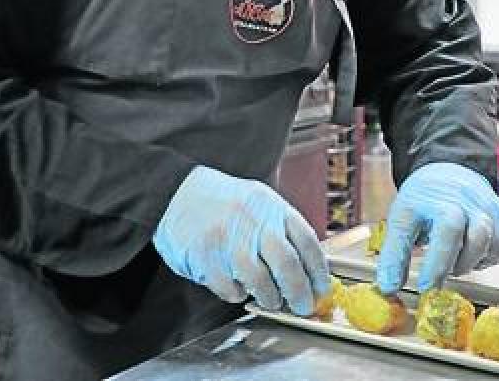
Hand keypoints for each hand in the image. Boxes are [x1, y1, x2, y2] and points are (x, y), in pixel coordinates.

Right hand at [153, 165, 330, 315]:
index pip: (307, 241)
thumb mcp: (259, 202)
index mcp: (271, 206)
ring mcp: (228, 239)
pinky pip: (231, 288)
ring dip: (270, 297)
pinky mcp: (206, 257)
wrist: (178, 193)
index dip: (318, 271)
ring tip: (270, 298)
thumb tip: (308, 270)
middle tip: (302, 306)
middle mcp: (253, 221)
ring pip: (261, 281)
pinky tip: (238, 286)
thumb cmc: (225, 203)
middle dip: (300, 292)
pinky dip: (239, 294)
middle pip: (287, 264)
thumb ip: (281, 229)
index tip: (321, 288)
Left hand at [375, 163, 498, 293]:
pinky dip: (483, 259)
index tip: (423, 287)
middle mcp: (461, 200)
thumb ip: (394, 255)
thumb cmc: (424, 201)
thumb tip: (389, 288)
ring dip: (465, 263)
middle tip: (432, 286)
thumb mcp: (402, 220)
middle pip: (463, 233)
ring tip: (449, 265)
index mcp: (431, 199)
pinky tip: (466, 256)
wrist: (449, 174)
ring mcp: (484, 207)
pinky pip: (497, 247)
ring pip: (484, 242)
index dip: (432, 263)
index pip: (432, 230)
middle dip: (446, 265)